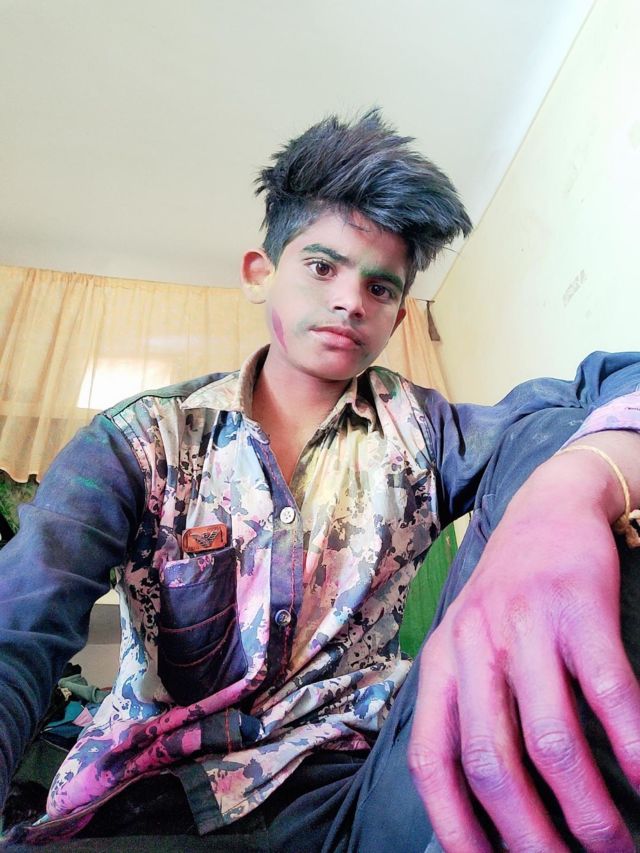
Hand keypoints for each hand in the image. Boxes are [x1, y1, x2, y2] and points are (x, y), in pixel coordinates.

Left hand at [408, 466, 639, 850]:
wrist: (547, 510)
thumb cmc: (509, 596)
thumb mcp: (467, 644)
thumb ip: (466, 706)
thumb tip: (483, 801)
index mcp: (440, 662)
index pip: (432, 760)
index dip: (455, 829)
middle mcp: (473, 646)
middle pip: (493, 764)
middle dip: (532, 838)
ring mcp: (525, 626)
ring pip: (552, 741)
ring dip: (590, 811)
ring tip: (617, 847)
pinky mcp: (577, 609)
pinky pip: (609, 695)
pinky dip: (635, 749)